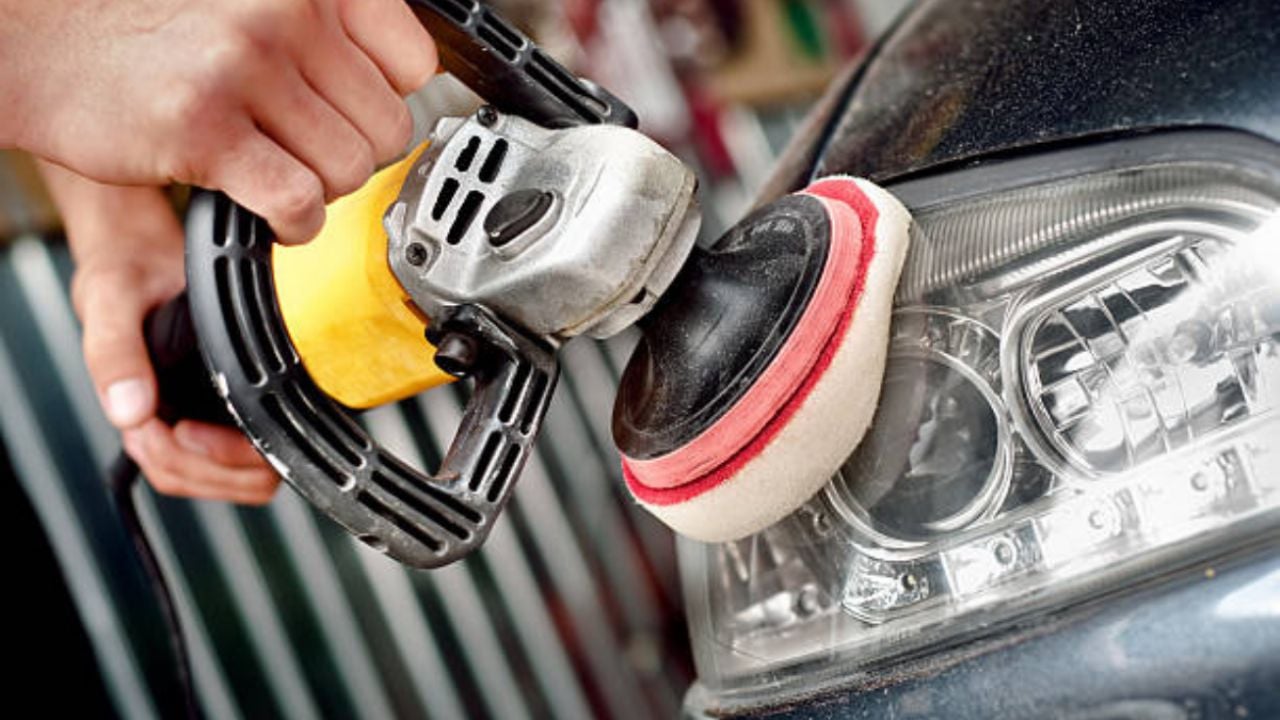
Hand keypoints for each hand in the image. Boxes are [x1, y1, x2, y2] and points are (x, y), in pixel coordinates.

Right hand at [4, 0, 435, 241]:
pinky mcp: (205, 129)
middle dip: (352, 155)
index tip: (353, 115)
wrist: (35, 35)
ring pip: (348, 169)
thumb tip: (402, 83)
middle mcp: (284, 11)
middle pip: (386, 127)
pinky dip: (295, 223)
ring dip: (320, 191)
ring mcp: (244, 68)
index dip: (385, 101)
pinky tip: (269, 211)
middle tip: (305, 153)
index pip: (414, 63)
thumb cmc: (140, 19)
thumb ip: (323, 26)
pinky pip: (298, 201)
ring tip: (278, 174)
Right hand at [41, 162, 278, 503]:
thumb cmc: (123, 274)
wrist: (141, 251)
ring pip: (224, 473)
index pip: (170, 466)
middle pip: (202, 478)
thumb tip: (129, 413)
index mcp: (133, 406)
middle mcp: (160, 419)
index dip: (199, 460)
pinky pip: (238, 448)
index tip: (211, 432)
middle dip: (231, 468)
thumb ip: (114, 353)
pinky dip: (258, 447)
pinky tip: (271, 422)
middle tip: (256, 438)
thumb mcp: (111, 300)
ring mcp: (186, 413)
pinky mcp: (211, 402)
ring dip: (248, 464)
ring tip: (265, 432)